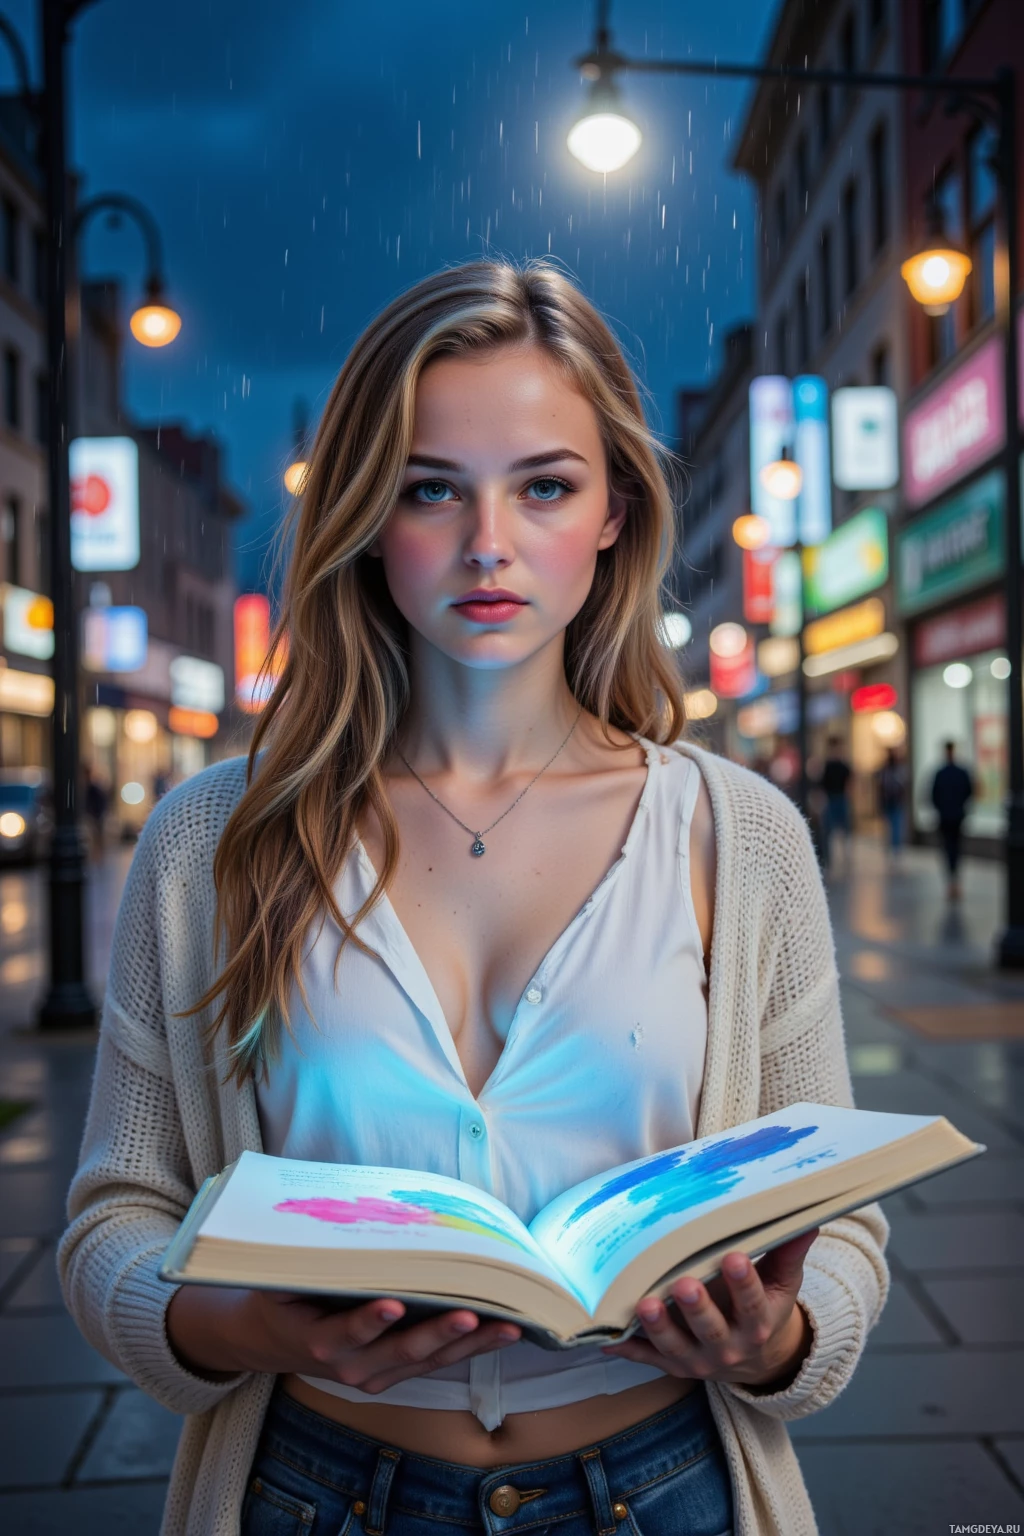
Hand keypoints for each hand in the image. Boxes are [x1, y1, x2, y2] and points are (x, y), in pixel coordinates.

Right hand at [166, 1285, 520, 1393]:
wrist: (276, 1339)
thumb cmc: (286, 1295)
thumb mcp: (283, 1278)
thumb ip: (309, 1260)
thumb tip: (335, 1216)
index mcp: (321, 1341)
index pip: (348, 1332)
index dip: (369, 1321)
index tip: (392, 1304)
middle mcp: (351, 1366)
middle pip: (400, 1351)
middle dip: (438, 1332)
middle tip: (469, 1313)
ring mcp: (376, 1375)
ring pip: (428, 1360)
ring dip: (470, 1343)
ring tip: (506, 1324)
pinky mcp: (395, 1375)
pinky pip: (437, 1362)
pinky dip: (471, 1348)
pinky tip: (503, 1330)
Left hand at [601, 1230, 817, 1389]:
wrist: (757, 1359)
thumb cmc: (766, 1307)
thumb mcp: (783, 1283)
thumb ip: (788, 1252)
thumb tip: (809, 1217)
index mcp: (758, 1324)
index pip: (753, 1303)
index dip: (744, 1284)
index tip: (735, 1259)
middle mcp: (729, 1348)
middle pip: (712, 1329)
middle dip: (696, 1308)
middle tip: (682, 1284)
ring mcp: (698, 1361)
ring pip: (676, 1346)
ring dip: (659, 1328)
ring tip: (643, 1305)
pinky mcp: (673, 1366)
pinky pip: (647, 1359)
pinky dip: (626, 1349)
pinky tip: (606, 1337)